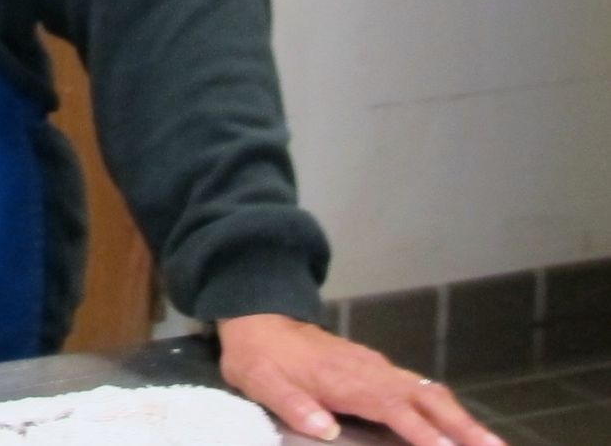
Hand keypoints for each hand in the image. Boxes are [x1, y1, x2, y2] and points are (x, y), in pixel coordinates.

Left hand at [217, 313, 501, 445]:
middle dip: (464, 426)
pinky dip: (446, 408)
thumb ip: (291, 405)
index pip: (394, 408)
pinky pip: (420, 389)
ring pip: (430, 393)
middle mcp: (371, 371)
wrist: (258, 318)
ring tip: (493, 444)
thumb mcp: (261, 381)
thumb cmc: (259, 356)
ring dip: (463, 419)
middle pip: (428, 398)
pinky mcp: (378, 369)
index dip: (423, 433)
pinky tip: (459, 426)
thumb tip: (325, 430)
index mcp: (347, 379)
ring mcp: (378, 368)